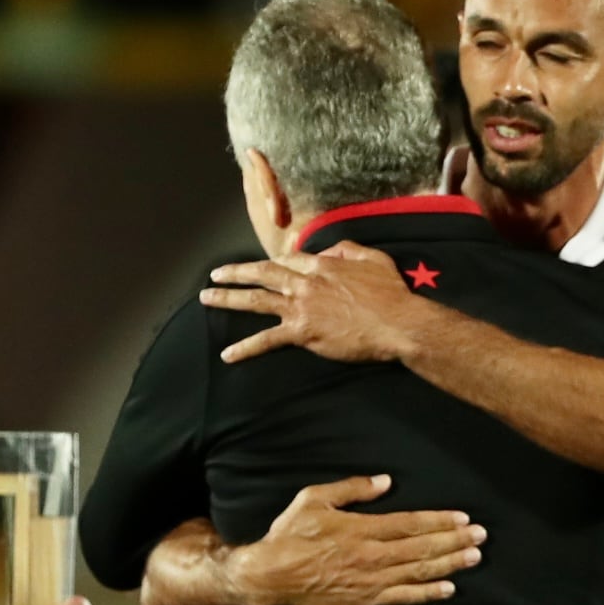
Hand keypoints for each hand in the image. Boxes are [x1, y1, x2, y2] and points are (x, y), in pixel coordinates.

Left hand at [201, 242, 430, 364]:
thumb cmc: (391, 293)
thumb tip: (330, 250)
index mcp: (321, 264)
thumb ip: (348, 249)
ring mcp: (300, 306)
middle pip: (262, 272)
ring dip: (228, 298)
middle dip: (236, 272)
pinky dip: (245, 348)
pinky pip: (266, 340)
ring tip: (207, 298)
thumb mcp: (373, 259)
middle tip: (216, 274)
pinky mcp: (301, 332)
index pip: (288, 259)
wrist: (397, 323)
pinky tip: (228, 354)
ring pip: (256, 299)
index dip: (274, 262)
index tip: (264, 266)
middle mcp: (304, 282)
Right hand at [230, 475, 484, 604]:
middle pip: (422, 547)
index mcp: (361, 529)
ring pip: (418, 572)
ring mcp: (370, 582)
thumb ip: (351, 489)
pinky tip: (448, 588)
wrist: (270, 578)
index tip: (464, 518)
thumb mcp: (313, 499)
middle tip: (481, 536)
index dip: (440, 521)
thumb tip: (385, 481)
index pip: (410, 524)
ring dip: (449, 564)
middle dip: (455, 541)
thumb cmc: (289, 536)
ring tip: (474, 557)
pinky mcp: (365, 602)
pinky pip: (403, 598)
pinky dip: (428, 593)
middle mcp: (371, 556)